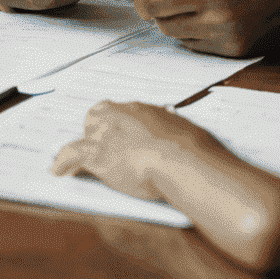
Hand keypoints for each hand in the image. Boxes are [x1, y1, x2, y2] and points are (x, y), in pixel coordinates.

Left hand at [55, 100, 279, 276]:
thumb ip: (199, 142)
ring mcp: (110, 132)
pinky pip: (73, 155)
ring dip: (82, 144)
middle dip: (100, 127)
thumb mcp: (201, 141)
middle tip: (101, 142)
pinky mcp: (98, 155)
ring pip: (87, 131)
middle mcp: (128, 112)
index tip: (125, 131)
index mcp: (152, 108)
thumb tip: (222, 154)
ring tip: (74, 155)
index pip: (131, 108)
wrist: (184, 165)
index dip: (125, 121)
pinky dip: (64, 162)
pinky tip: (57, 170)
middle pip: (104, 112)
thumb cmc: (200, 156)